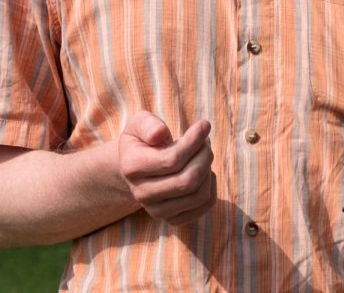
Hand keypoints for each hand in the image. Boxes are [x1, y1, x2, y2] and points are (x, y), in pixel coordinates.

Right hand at [118, 111, 215, 225]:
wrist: (137, 167)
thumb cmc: (144, 139)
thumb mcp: (140, 123)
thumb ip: (148, 124)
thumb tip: (160, 134)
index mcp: (131, 167)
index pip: (172, 160)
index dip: (194, 141)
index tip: (204, 125)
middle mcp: (141, 194)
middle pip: (187, 181)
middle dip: (205, 156)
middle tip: (206, 141)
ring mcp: (156, 211)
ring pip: (199, 195)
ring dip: (208, 169)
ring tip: (203, 153)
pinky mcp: (172, 219)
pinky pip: (205, 204)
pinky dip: (211, 184)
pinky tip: (202, 171)